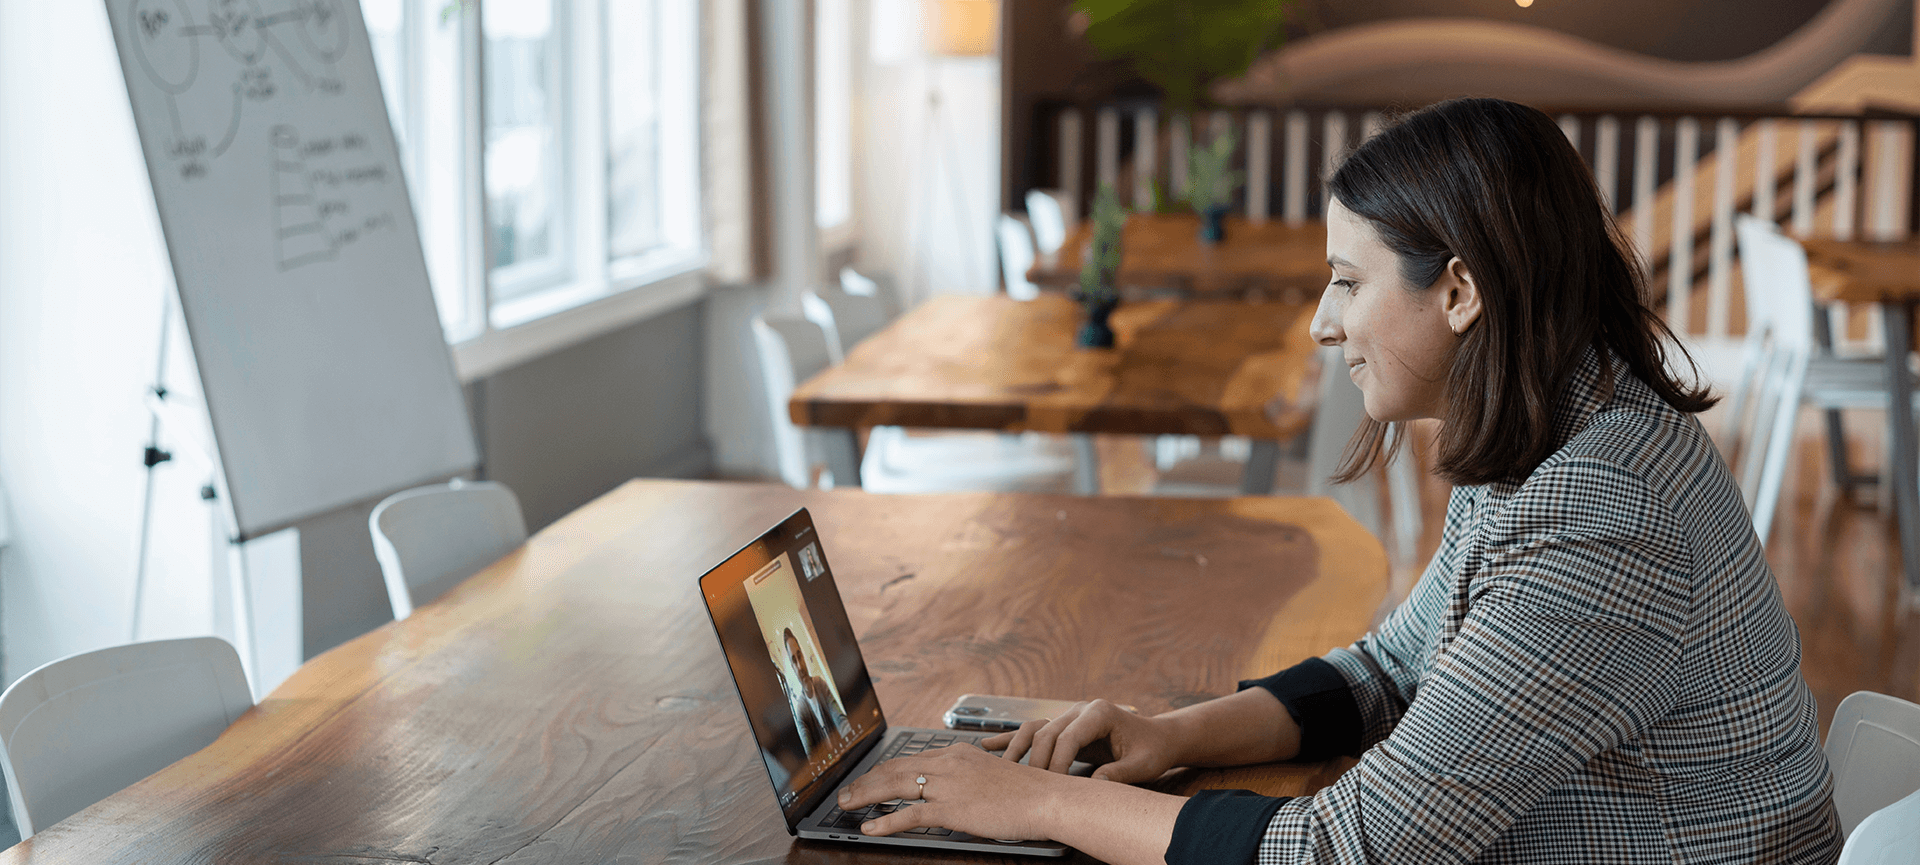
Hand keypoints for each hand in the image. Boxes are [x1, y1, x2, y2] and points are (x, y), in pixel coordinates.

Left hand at [836, 743, 1069, 840]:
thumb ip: (966, 778)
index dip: (884, 770)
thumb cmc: (1027, 792)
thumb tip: (951, 793)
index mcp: (957, 754)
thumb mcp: (991, 775)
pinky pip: (910, 815)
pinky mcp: (953, 808)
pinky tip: (870, 827)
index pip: (910, 759)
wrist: (1047, 798)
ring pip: (895, 786)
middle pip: (895, 768)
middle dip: (866, 780)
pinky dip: (886, 821)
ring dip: (866, 795)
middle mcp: (949, 763)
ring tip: (847, 805)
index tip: (869, 778)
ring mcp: (949, 785)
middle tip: (847, 792)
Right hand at [982, 699, 1181, 782]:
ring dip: (1016, 749)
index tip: (1052, 787)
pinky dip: (1012, 739)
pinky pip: (1034, 731)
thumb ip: (1118, 774)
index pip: (1067, 737)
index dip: (1057, 763)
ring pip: (1034, 730)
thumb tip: (1093, 787)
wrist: (1158, 737)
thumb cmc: (1152, 750)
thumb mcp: (1142, 765)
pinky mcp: (1065, 725)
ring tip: (999, 768)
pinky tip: (988, 745)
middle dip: (1036, 762)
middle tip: (1028, 789)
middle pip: (1046, 733)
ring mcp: (1070, 715)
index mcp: (1099, 712)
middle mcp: (1080, 709)